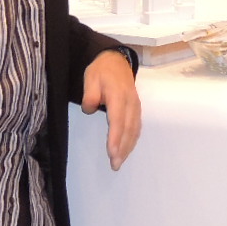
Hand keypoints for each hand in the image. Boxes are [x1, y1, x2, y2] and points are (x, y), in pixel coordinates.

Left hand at [83, 49, 141, 170]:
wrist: (117, 60)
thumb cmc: (101, 71)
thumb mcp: (90, 77)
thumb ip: (90, 95)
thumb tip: (90, 109)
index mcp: (118, 95)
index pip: (117, 120)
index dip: (116, 137)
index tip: (112, 152)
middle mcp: (130, 102)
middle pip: (128, 128)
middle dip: (122, 148)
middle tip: (115, 165)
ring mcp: (135, 105)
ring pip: (134, 129)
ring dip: (128, 147)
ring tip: (120, 162)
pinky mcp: (136, 108)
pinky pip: (137, 126)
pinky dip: (132, 140)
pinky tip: (127, 149)